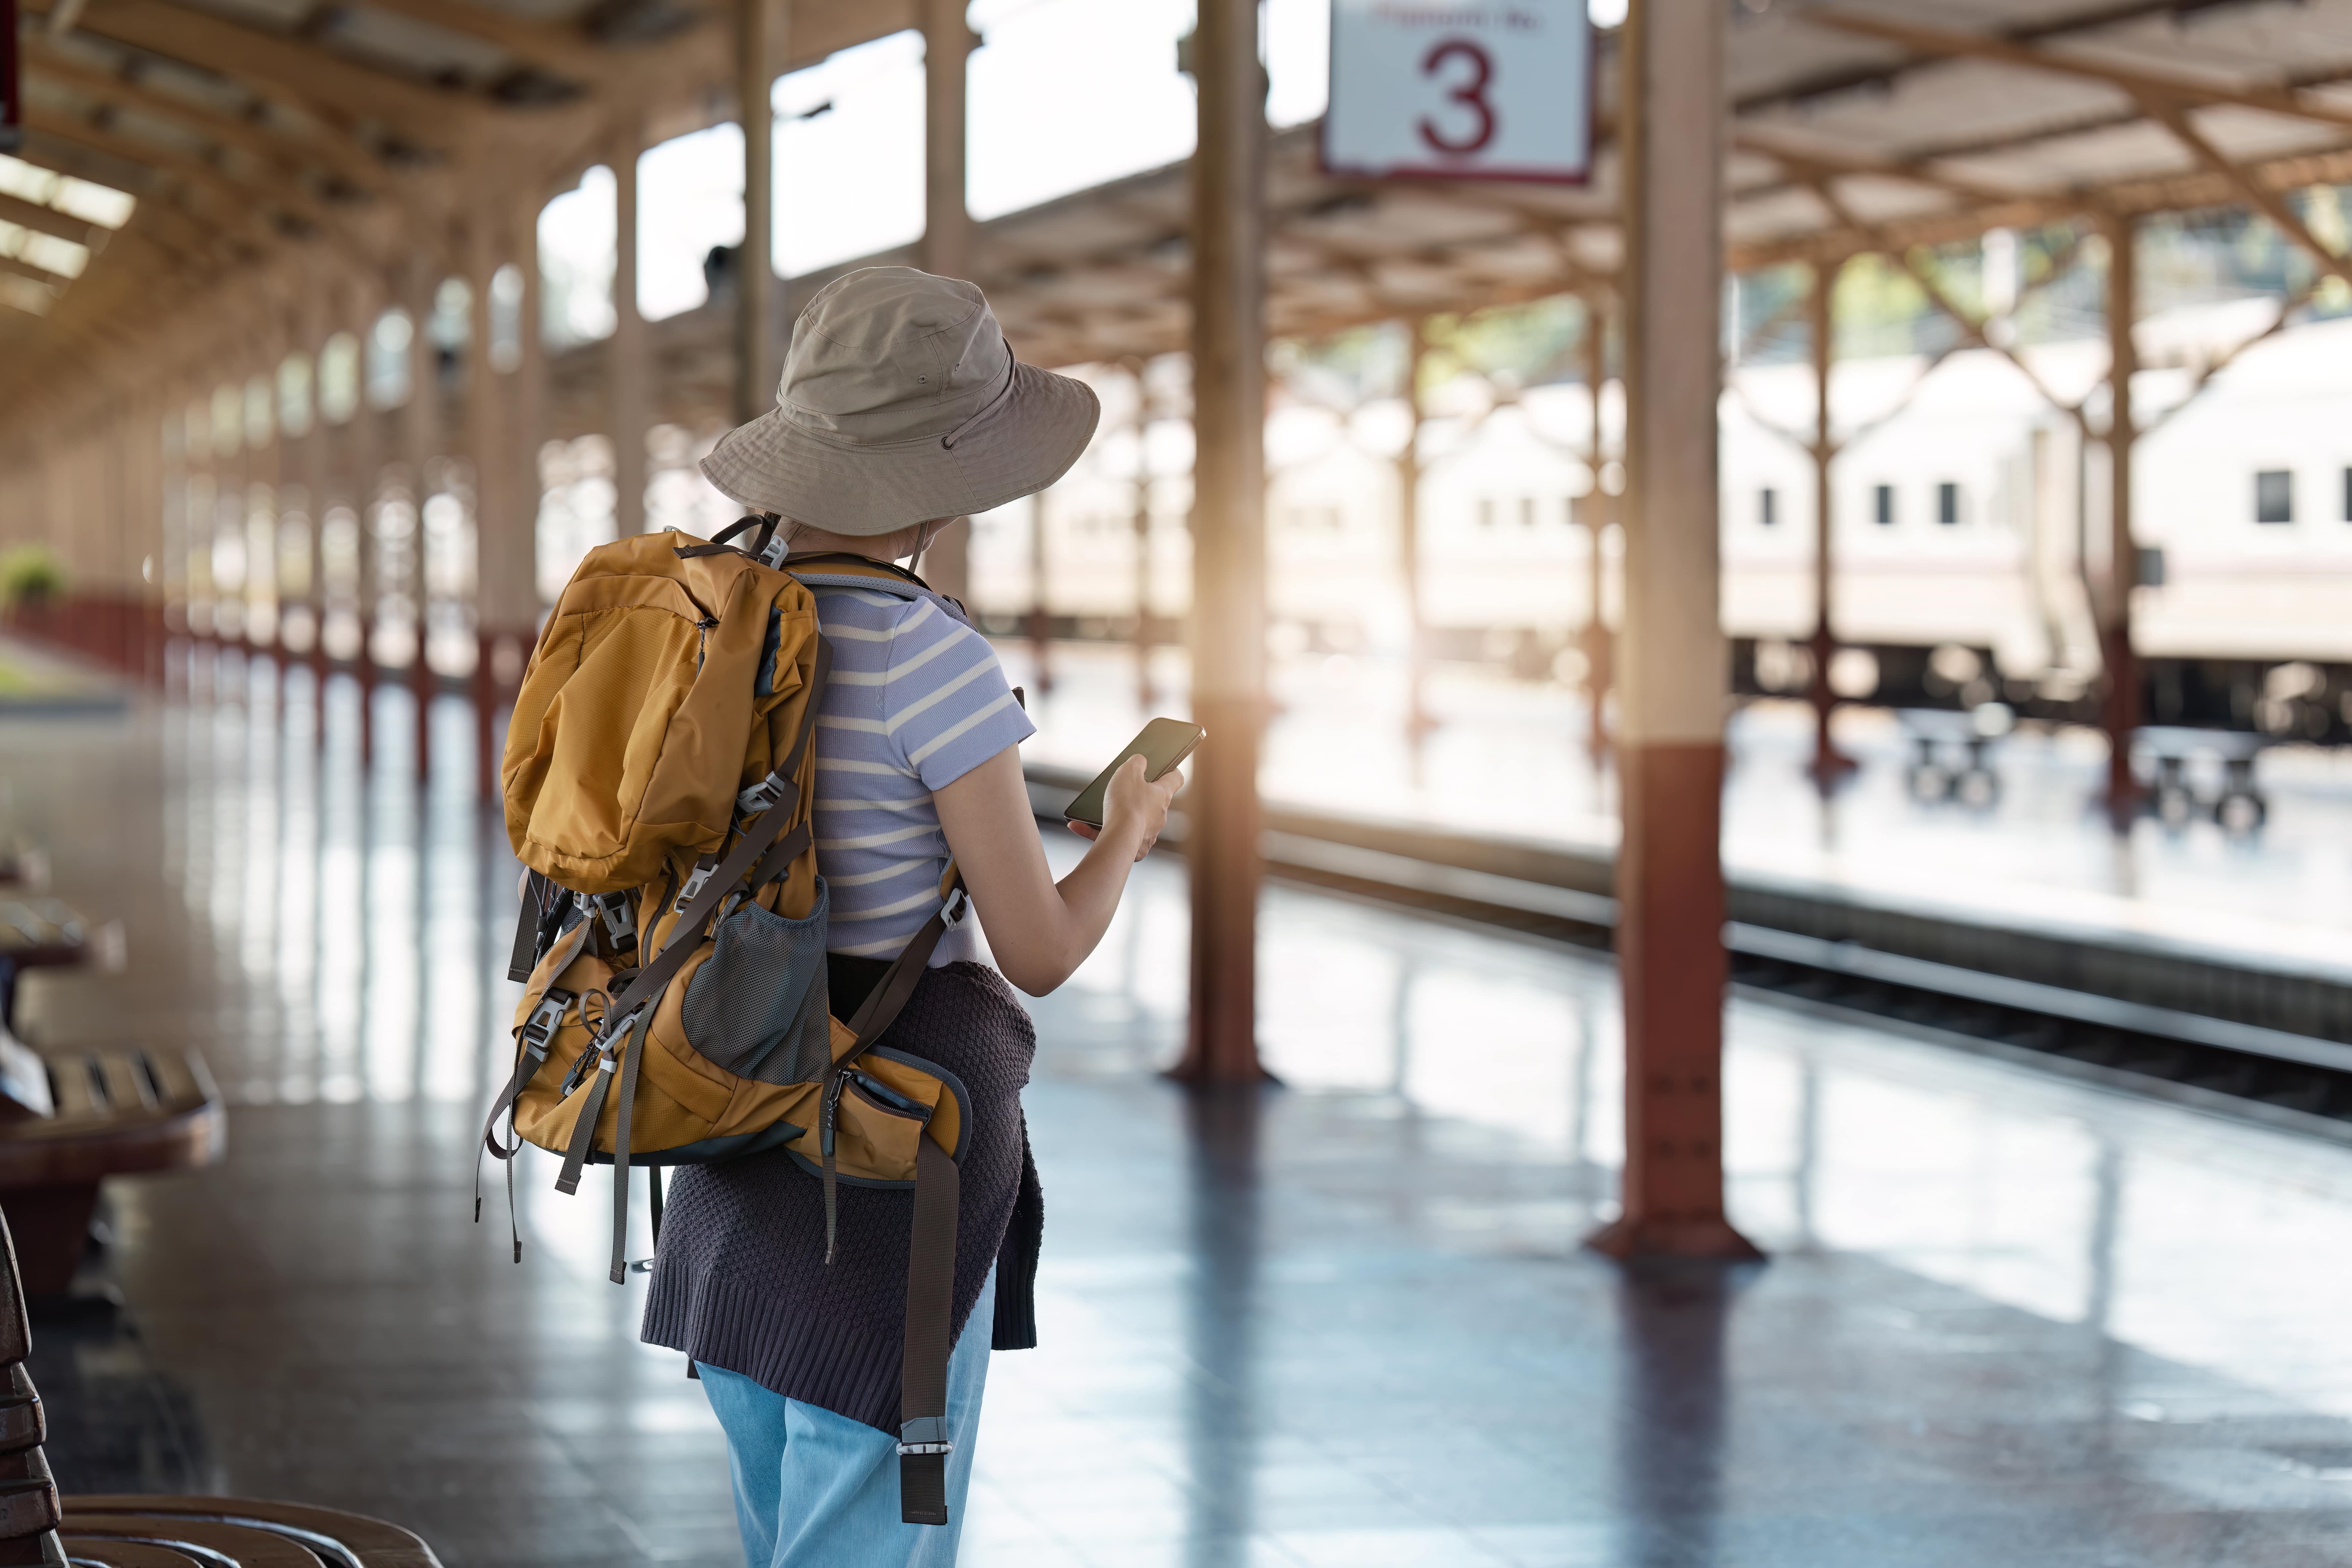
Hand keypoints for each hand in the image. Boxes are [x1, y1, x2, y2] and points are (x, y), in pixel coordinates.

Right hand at [1067, 755, 1182, 860]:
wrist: (1120, 839)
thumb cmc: (1126, 804)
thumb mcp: (1128, 771)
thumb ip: (1136, 762)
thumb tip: (1140, 760)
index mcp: (1162, 795)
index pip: (1175, 779)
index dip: (1171, 771)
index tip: (1166, 769)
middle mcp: (1159, 816)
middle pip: (1153, 802)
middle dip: (1139, 796)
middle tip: (1123, 790)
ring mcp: (1148, 833)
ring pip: (1134, 821)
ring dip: (1116, 815)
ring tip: (1097, 811)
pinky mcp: (1134, 847)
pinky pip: (1117, 837)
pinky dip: (1098, 831)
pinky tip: (1078, 825)